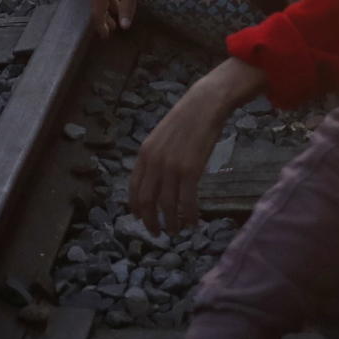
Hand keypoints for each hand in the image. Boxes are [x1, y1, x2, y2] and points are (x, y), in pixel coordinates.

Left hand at [129, 72, 240, 232]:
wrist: (204, 105)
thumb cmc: (186, 120)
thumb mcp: (160, 137)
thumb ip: (154, 158)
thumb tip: (154, 181)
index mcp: (144, 154)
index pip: (134, 189)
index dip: (136, 208)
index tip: (141, 219)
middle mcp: (154, 163)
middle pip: (146, 201)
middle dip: (150, 222)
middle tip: (157, 233)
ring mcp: (171, 167)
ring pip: (166, 205)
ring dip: (171, 223)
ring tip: (176, 231)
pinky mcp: (190, 170)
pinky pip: (187, 201)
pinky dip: (189, 216)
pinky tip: (193, 223)